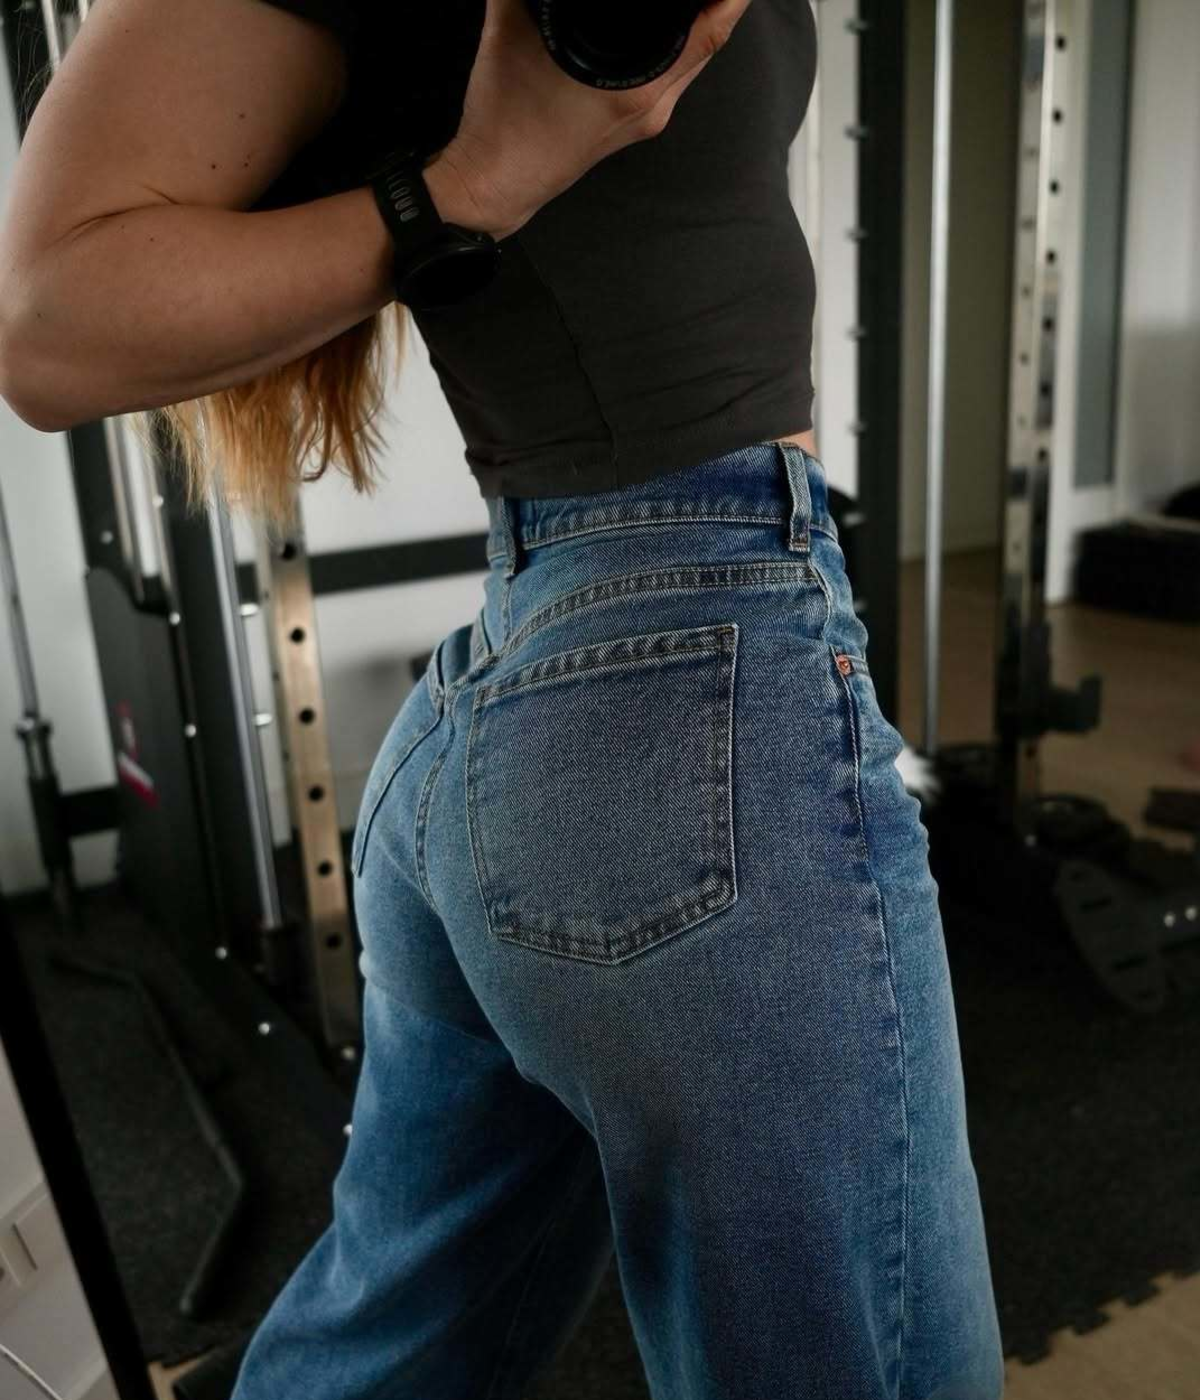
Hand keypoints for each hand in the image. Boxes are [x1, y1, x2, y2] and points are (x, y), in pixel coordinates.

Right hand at [437, 0, 755, 239]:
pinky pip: (672, 78)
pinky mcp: (632, 126)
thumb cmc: (506, 120)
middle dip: (719, 2)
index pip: (710, 31)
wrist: (495, 179)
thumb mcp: (509, 27)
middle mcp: (650, 106)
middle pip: (710, 44)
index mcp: (635, 86)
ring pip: (693, 63)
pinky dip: (680, 49)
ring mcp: (645, 120)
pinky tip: (668, 30)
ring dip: (703, 25)